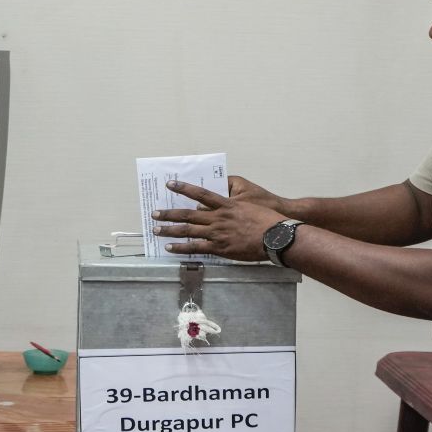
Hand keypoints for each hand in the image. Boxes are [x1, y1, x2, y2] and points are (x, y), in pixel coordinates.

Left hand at [152, 180, 286, 261]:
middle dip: (169, 213)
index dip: (184, 188)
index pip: (200, 193)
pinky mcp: (220, 248)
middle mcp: (218, 218)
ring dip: (170, 230)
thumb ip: (233, 199)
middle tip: (155, 213)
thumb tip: (221, 199)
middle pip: (188, 214)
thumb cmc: (267, 218)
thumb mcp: (250, 201)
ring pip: (188, 230)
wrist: (276, 236)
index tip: (170, 184)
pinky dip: (182, 247)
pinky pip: (196, 247)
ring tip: (156, 230)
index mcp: (225, 205)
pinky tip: (170, 248)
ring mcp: (217, 233)